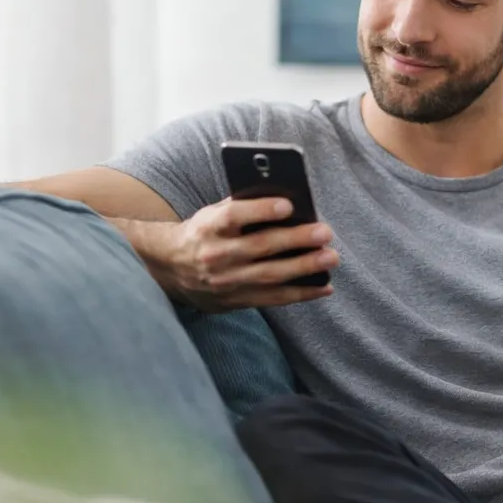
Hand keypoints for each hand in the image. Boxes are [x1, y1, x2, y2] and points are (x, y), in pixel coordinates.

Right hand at [119, 197, 337, 310]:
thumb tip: (288, 202)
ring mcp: (226, 282)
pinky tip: (324, 286)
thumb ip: (243, 206)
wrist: (172, 270)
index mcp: (208, 227)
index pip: (234, 217)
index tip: (289, 204)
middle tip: (325, 233)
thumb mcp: (213, 213)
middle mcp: (216, 256)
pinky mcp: (236, 301)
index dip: (260, 210)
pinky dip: (301, 294)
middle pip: (260, 247)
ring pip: (270, 276)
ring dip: (304, 268)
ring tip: (331, 258)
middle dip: (296, 240)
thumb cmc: (204, 233)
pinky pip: (273, 299)